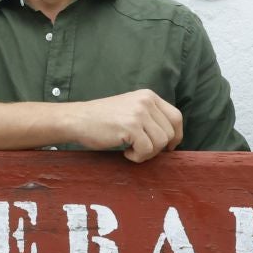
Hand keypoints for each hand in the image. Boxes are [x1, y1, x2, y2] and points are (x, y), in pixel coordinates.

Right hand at [65, 89, 183, 162]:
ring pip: (160, 143)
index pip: (176, 117)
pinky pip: (147, 150)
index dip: (176, 136)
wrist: (77, 119)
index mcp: (148, 96)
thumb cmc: (101, 119)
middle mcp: (146, 101)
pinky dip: (137, 157)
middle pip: (170, 132)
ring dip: (147, 154)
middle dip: (158, 148)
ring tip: (131, 150)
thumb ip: (150, 117)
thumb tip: (171, 139)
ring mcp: (139, 113)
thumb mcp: (131, 109)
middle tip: (140, 150)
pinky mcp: (131, 126)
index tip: (168, 147)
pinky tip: (125, 153)